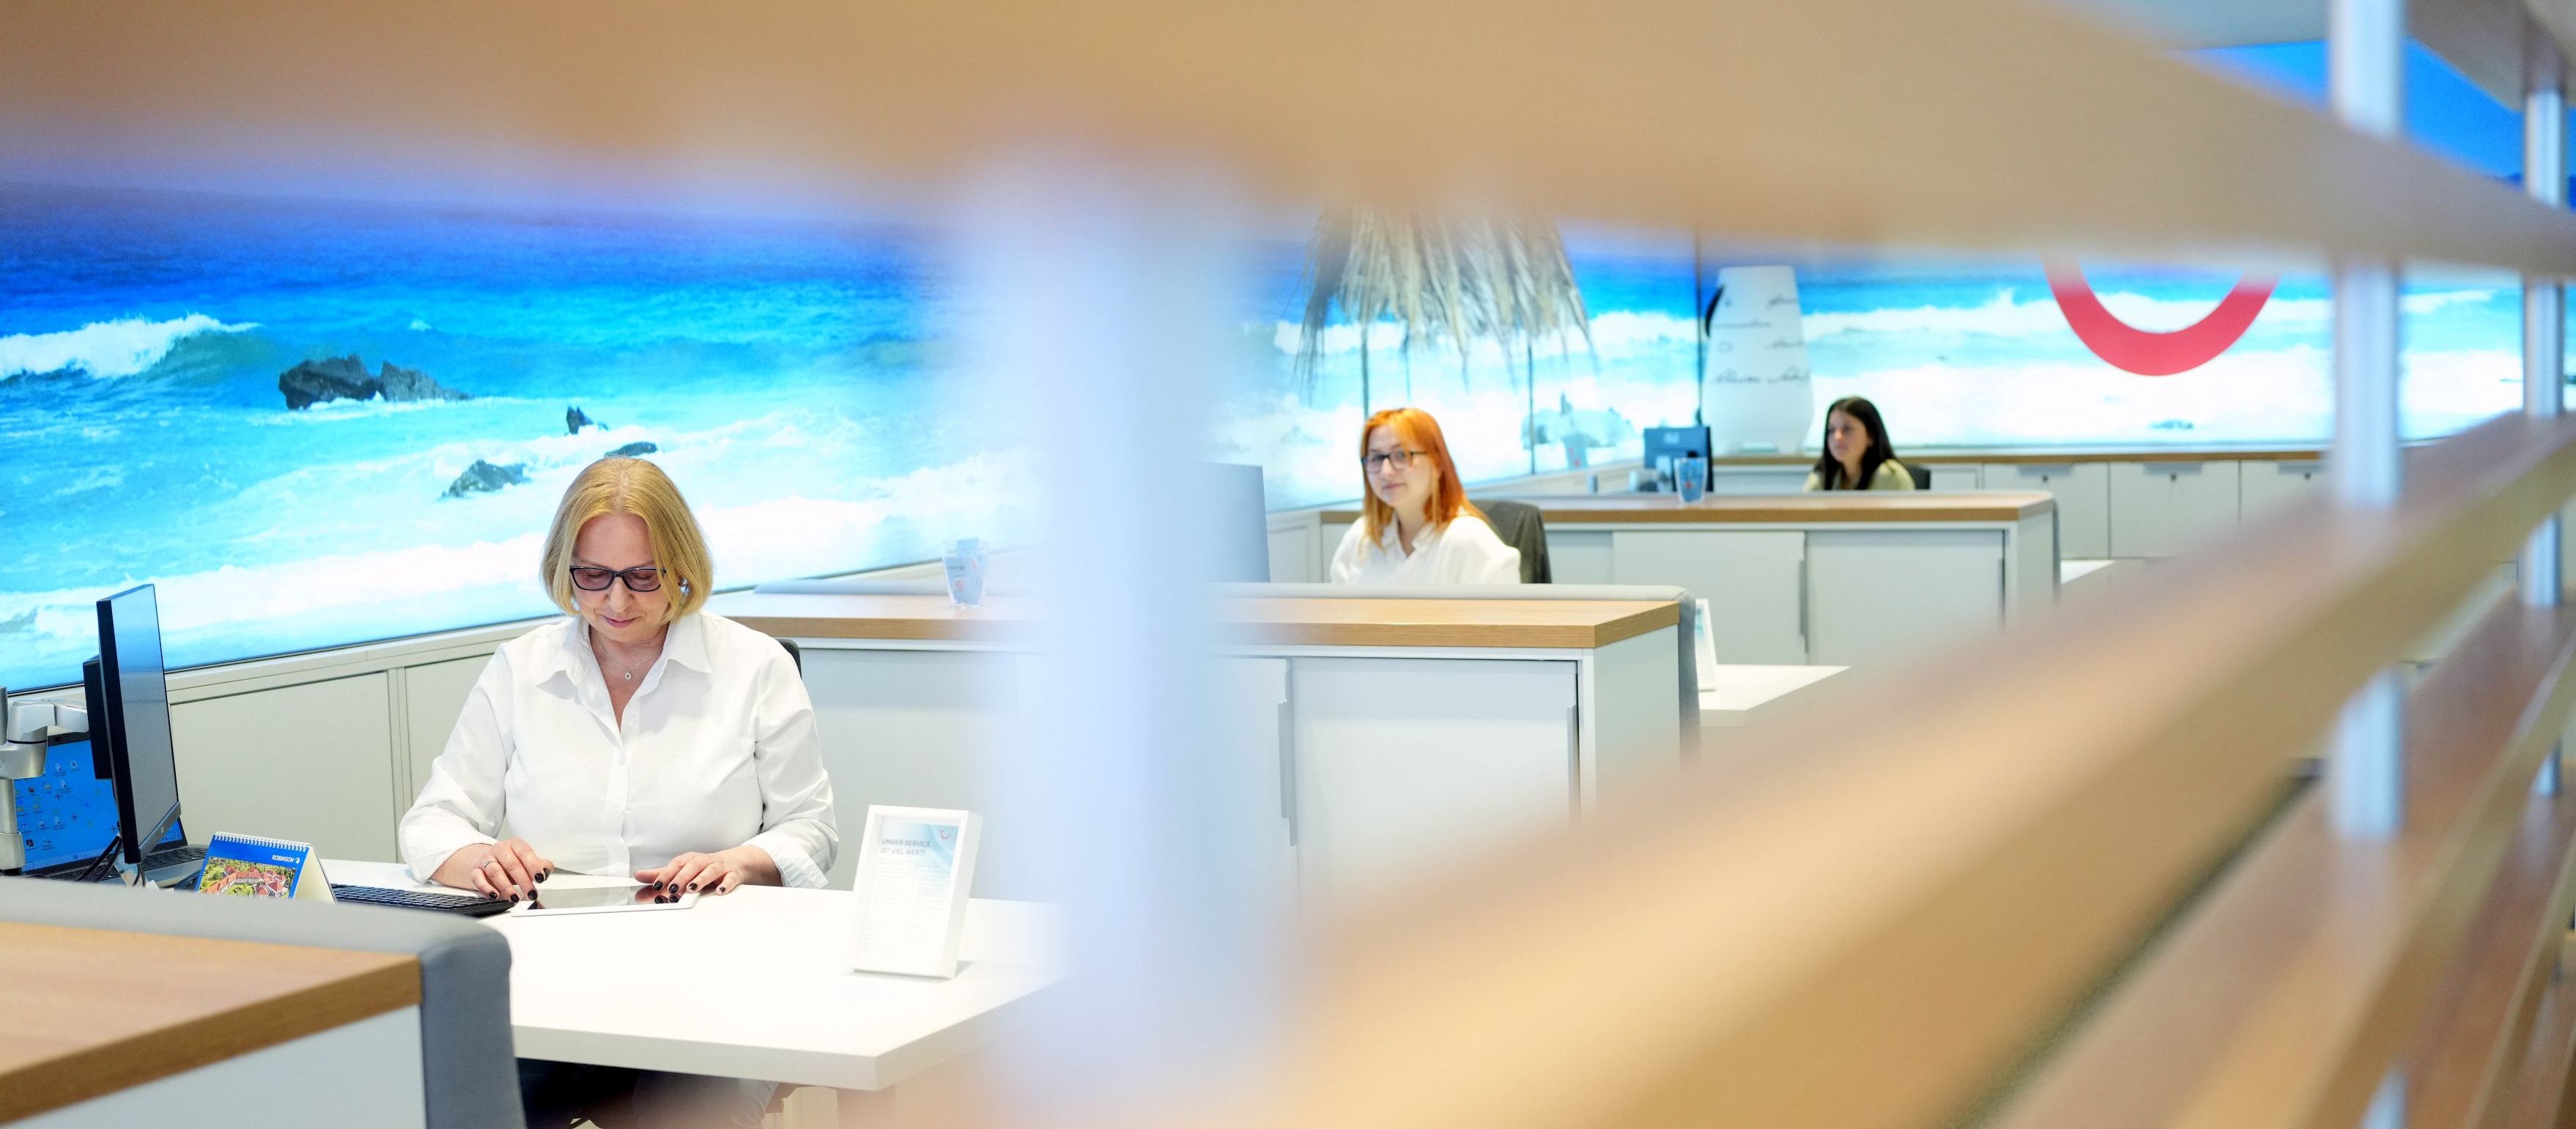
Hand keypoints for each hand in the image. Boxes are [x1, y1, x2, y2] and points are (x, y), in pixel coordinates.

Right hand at [431, 838, 553, 901]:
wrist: (484, 861)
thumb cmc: (509, 862)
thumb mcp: (525, 861)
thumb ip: (539, 865)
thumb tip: (546, 870)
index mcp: (514, 844)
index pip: (525, 852)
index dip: (533, 866)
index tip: (540, 878)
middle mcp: (499, 849)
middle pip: (511, 864)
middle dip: (523, 880)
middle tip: (531, 893)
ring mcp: (485, 859)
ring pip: (495, 871)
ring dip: (506, 886)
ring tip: (515, 897)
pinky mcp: (474, 870)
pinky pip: (478, 878)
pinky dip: (486, 888)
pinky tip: (495, 895)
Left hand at [634, 846, 775, 898]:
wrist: (734, 863)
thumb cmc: (704, 868)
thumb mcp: (682, 870)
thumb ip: (661, 875)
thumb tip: (638, 877)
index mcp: (690, 859)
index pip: (677, 864)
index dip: (667, 874)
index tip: (656, 885)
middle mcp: (704, 861)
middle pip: (693, 866)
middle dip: (682, 877)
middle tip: (672, 889)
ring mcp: (720, 867)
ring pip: (710, 871)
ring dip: (701, 880)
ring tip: (692, 889)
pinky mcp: (733, 875)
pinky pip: (730, 879)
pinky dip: (725, 885)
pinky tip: (719, 891)